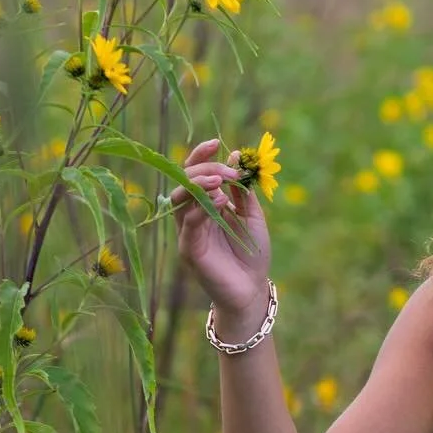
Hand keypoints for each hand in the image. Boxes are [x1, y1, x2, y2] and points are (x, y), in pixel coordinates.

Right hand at [170, 137, 271, 318]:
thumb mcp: (252, 215)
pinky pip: (188, 224)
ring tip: (219, 182)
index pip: (194, 173)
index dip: (201, 155)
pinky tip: (220, 202)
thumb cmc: (252, 254)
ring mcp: (188, 232)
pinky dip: (202, 209)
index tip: (215, 143)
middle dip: (205, 170)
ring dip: (198, 185)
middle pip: (184, 182)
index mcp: (205, 203)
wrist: (252, 290)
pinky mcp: (189, 250)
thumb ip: (243, 189)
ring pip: (180, 200)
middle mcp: (191, 215)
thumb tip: (235, 155)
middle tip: (228, 172)